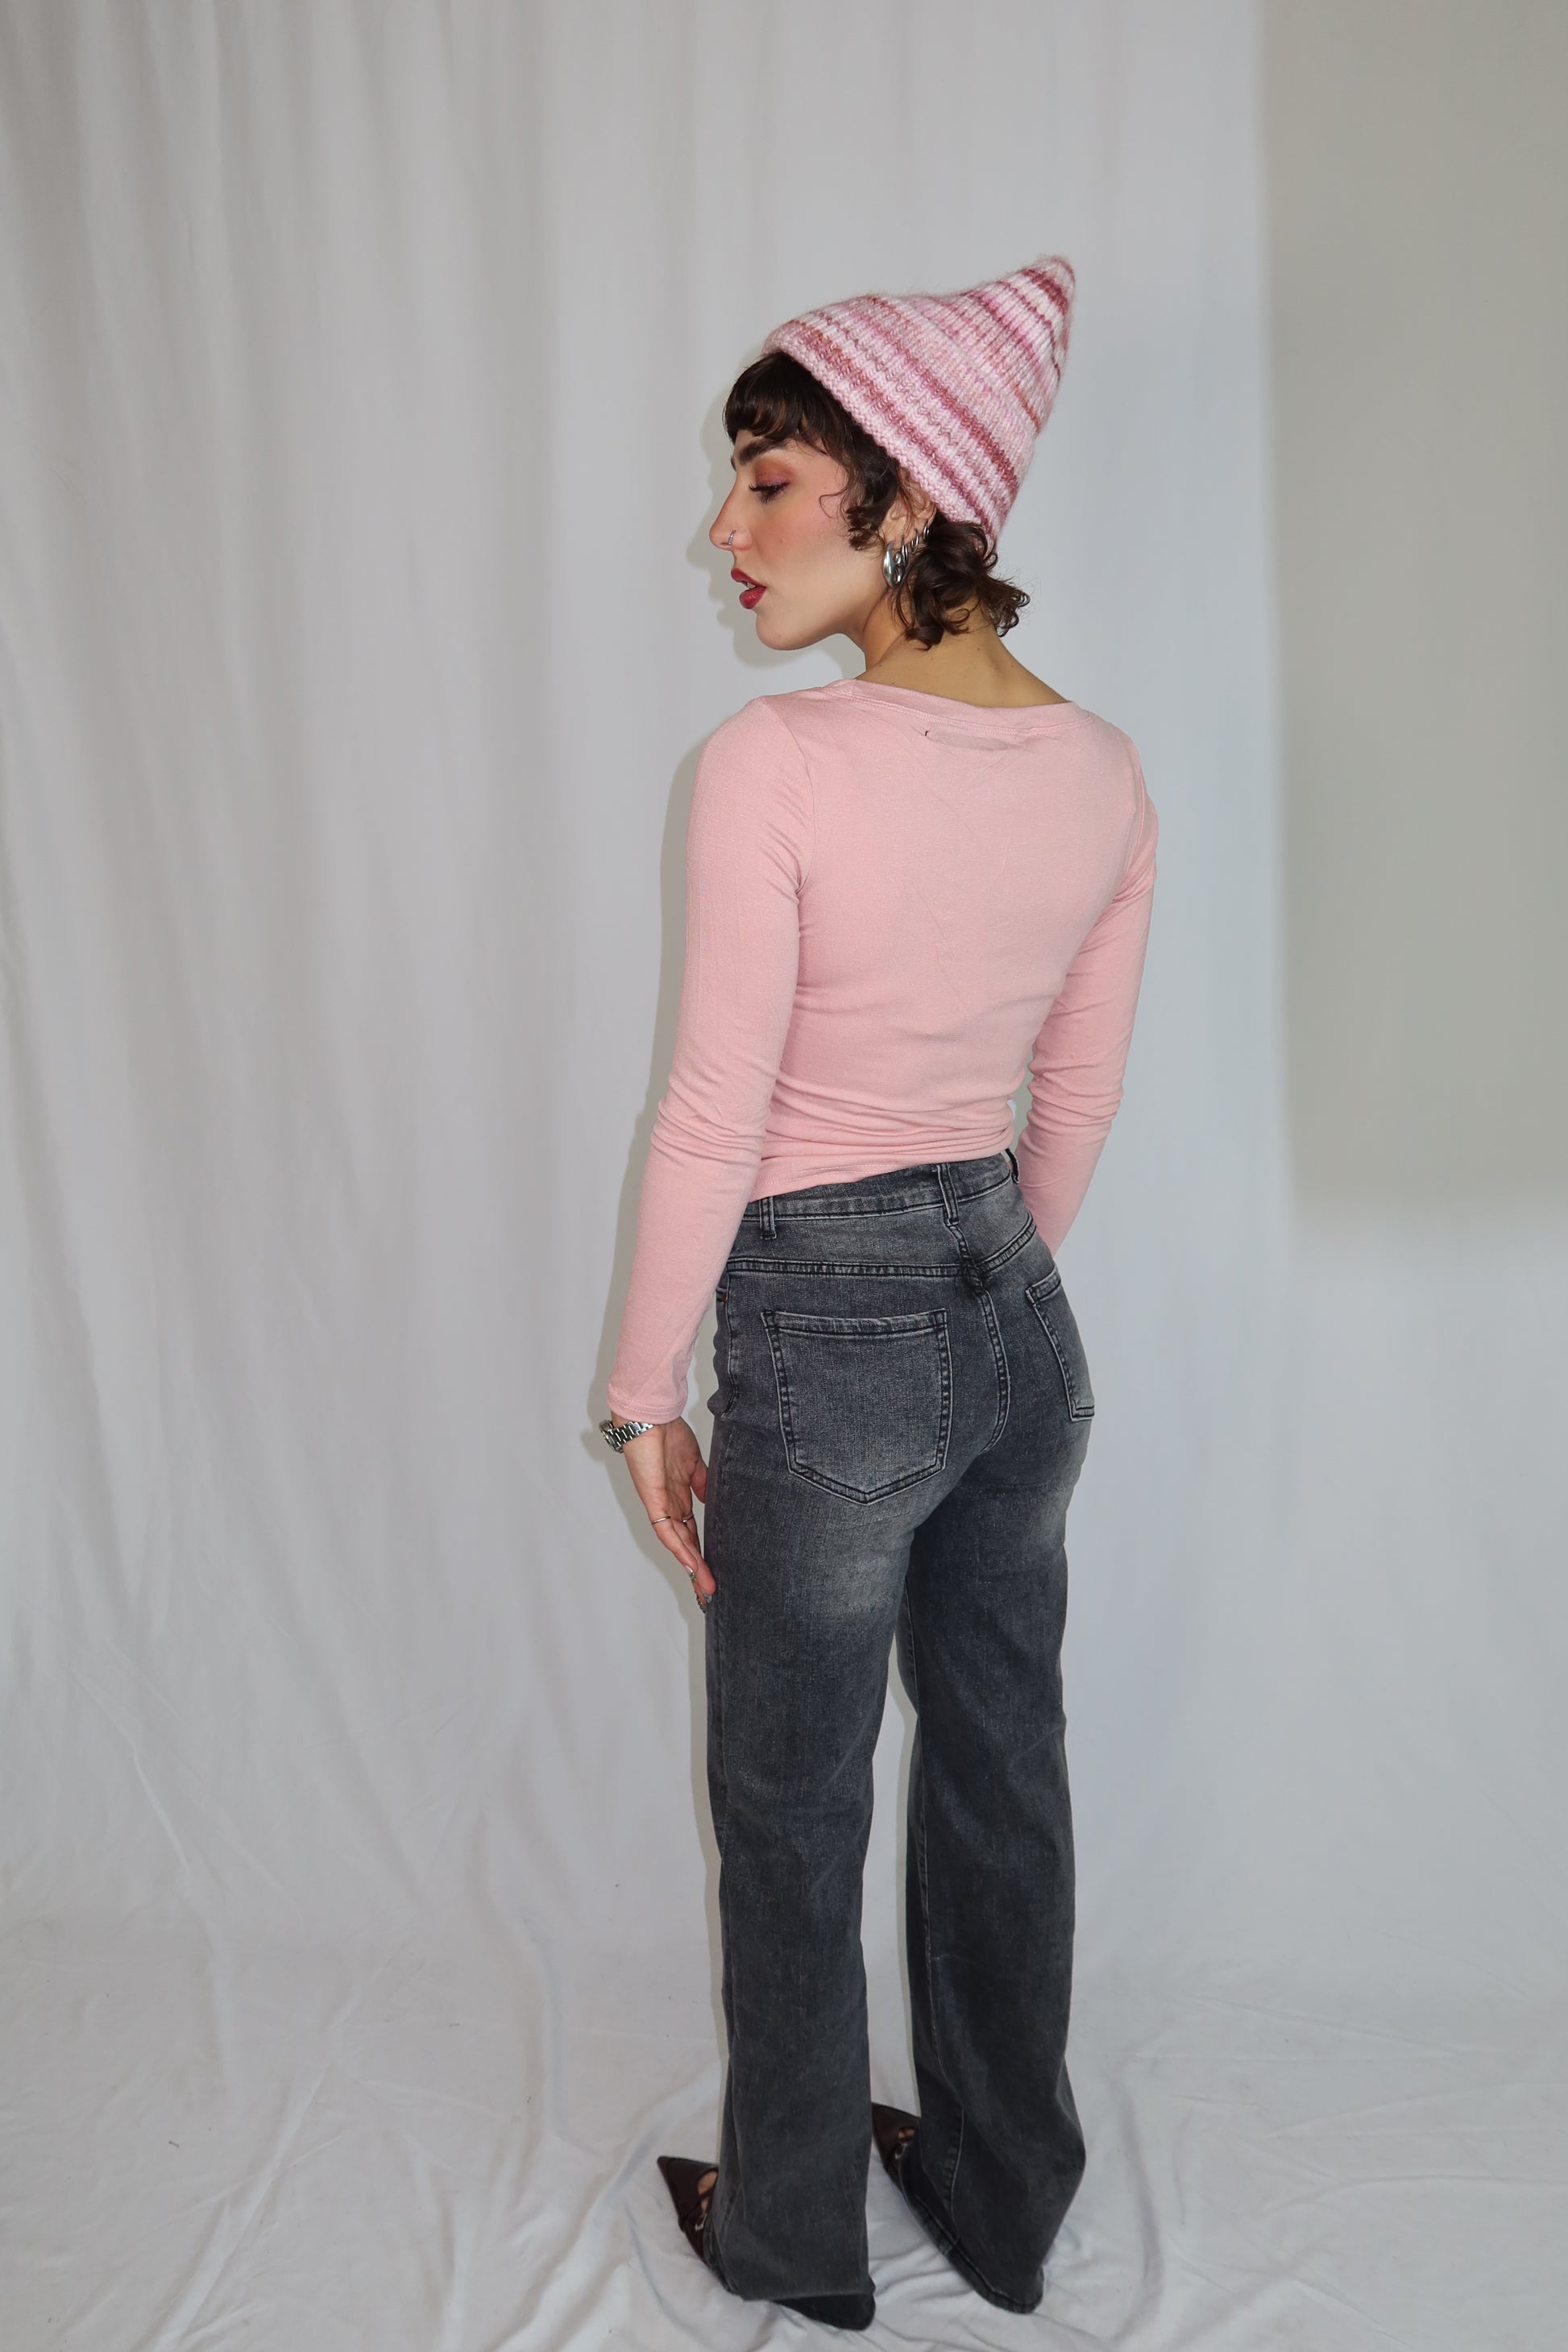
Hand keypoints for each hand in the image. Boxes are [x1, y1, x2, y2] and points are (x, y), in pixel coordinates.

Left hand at [620, 1418, 714, 1603]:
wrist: (651, 1415)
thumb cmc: (669, 1433)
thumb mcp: (694, 1462)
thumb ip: (702, 1484)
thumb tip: (711, 1502)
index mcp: (678, 1497)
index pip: (690, 1533)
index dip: (700, 1553)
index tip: (713, 1573)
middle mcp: (668, 1505)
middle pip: (684, 1545)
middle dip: (696, 1570)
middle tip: (709, 1593)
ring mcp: (659, 1504)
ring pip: (676, 1543)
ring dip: (691, 1566)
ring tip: (705, 1586)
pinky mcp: (653, 1499)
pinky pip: (665, 1528)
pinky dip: (678, 1547)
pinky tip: (690, 1563)